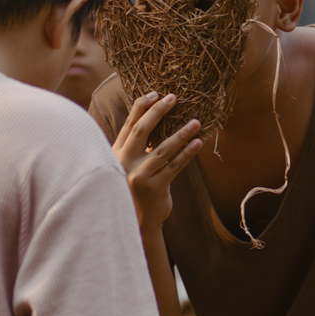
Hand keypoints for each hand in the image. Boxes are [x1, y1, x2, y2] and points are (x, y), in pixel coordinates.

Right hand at [113, 92, 202, 232]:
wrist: (139, 222)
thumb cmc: (137, 188)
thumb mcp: (129, 165)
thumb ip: (136, 146)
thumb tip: (156, 116)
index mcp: (116, 154)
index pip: (129, 125)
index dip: (142, 107)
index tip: (156, 94)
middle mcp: (123, 163)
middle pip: (142, 131)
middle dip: (158, 112)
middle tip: (174, 98)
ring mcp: (138, 176)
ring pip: (163, 149)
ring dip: (181, 133)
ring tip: (196, 122)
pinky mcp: (154, 188)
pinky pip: (174, 166)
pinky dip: (187, 153)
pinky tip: (198, 143)